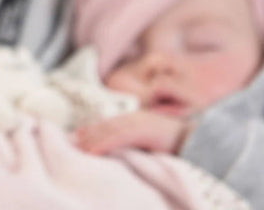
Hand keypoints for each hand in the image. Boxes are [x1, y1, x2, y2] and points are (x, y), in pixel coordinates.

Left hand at [74, 110, 188, 154]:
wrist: (202, 140)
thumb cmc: (179, 143)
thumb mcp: (154, 141)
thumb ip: (139, 143)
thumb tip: (127, 154)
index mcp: (136, 120)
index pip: (108, 125)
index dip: (92, 130)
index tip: (76, 137)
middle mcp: (134, 119)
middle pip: (104, 126)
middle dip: (86, 134)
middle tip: (69, 143)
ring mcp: (138, 124)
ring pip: (108, 131)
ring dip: (91, 140)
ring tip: (77, 149)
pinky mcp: (144, 132)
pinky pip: (119, 139)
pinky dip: (103, 144)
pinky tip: (92, 152)